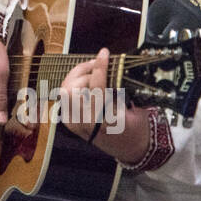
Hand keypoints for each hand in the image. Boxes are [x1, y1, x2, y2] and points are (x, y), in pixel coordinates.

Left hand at [58, 48, 147, 163]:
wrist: (129, 148)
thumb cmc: (136, 126)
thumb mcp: (135, 106)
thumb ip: (121, 88)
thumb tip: (111, 66)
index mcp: (105, 121)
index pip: (96, 87)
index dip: (100, 66)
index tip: (104, 52)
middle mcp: (85, 124)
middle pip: (73, 88)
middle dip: (85, 72)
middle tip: (99, 65)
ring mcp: (74, 124)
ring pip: (65, 90)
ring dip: (78, 77)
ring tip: (93, 72)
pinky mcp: (69, 122)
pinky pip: (65, 97)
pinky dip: (74, 86)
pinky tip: (86, 82)